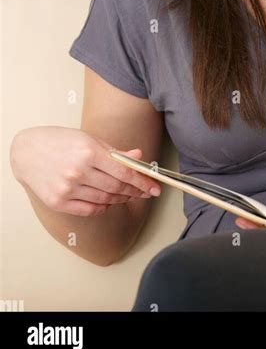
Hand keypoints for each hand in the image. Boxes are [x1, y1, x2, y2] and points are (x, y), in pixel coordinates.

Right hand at [10, 126, 161, 216]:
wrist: (26, 152)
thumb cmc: (59, 141)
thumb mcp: (89, 139)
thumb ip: (114, 151)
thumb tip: (138, 158)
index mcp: (89, 151)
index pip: (124, 171)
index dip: (143, 181)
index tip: (154, 187)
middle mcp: (79, 171)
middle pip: (117, 187)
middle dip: (135, 190)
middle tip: (145, 191)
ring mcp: (68, 188)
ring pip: (106, 199)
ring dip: (121, 198)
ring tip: (128, 194)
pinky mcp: (59, 202)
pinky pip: (90, 209)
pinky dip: (103, 206)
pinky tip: (108, 200)